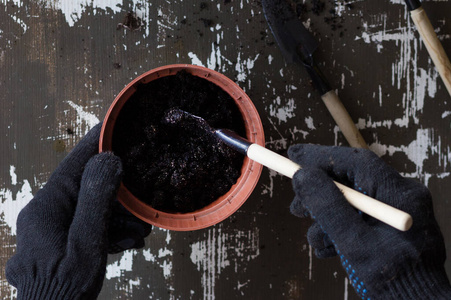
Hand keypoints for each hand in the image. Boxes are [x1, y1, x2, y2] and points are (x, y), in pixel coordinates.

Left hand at [6, 124, 150, 298]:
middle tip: (141, 196)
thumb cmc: (65, 286)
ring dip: (117, 217)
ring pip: (89, 208)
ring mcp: (50, 229)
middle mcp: (45, 213)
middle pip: (86, 187)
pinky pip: (85, 226)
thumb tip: (108, 159)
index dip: (96, 143)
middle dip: (117, 193)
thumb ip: (97, 198)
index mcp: (47, 207)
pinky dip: (107, 231)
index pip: (75, 164)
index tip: (113, 125)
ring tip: (140, 229)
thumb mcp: (87, 241)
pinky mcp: (57, 243)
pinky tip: (127, 241)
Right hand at [288, 144, 450, 298]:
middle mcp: (398, 198)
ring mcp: (392, 212)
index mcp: (400, 194)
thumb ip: (329, 207)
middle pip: (350, 181)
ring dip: (325, 219)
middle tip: (296, 208)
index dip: (321, 157)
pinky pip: (355, 218)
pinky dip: (337, 230)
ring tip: (315, 239)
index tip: (293, 155)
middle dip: (319, 195)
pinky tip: (328, 247)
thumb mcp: (354, 243)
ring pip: (348, 202)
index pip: (356, 162)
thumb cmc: (395, 280)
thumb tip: (302, 176)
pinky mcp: (385, 227)